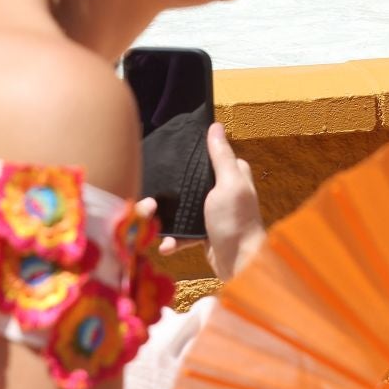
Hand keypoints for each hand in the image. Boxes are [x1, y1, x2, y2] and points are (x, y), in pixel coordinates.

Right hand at [158, 122, 264, 280]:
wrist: (238, 263)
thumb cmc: (235, 220)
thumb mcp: (228, 184)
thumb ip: (221, 157)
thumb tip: (215, 126)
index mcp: (233, 174)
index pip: (210, 155)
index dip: (192, 153)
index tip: (169, 150)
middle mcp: (224, 190)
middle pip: (192, 182)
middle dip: (173, 189)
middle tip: (151, 190)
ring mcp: (213, 212)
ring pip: (184, 208)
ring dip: (168, 217)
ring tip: (149, 218)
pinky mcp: (204, 233)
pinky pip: (183, 232)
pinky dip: (174, 239)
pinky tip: (166, 245)